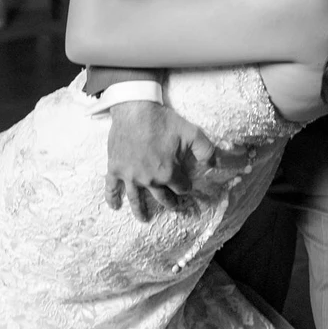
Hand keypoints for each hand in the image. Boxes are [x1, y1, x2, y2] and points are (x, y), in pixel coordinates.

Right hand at [103, 99, 253, 221]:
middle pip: (161, 197)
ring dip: (140, 210)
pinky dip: (112, 198)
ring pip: (136, 199)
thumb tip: (215, 164)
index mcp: (168, 173)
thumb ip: (206, 150)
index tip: (187, 188)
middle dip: (170, 203)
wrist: (135, 109)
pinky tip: (114, 206)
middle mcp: (149, 179)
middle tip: (174, 207)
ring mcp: (130, 176)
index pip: (181, 187)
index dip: (186, 188)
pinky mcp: (115, 168)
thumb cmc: (163, 121)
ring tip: (144, 219)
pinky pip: (111, 187)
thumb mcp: (191, 133)